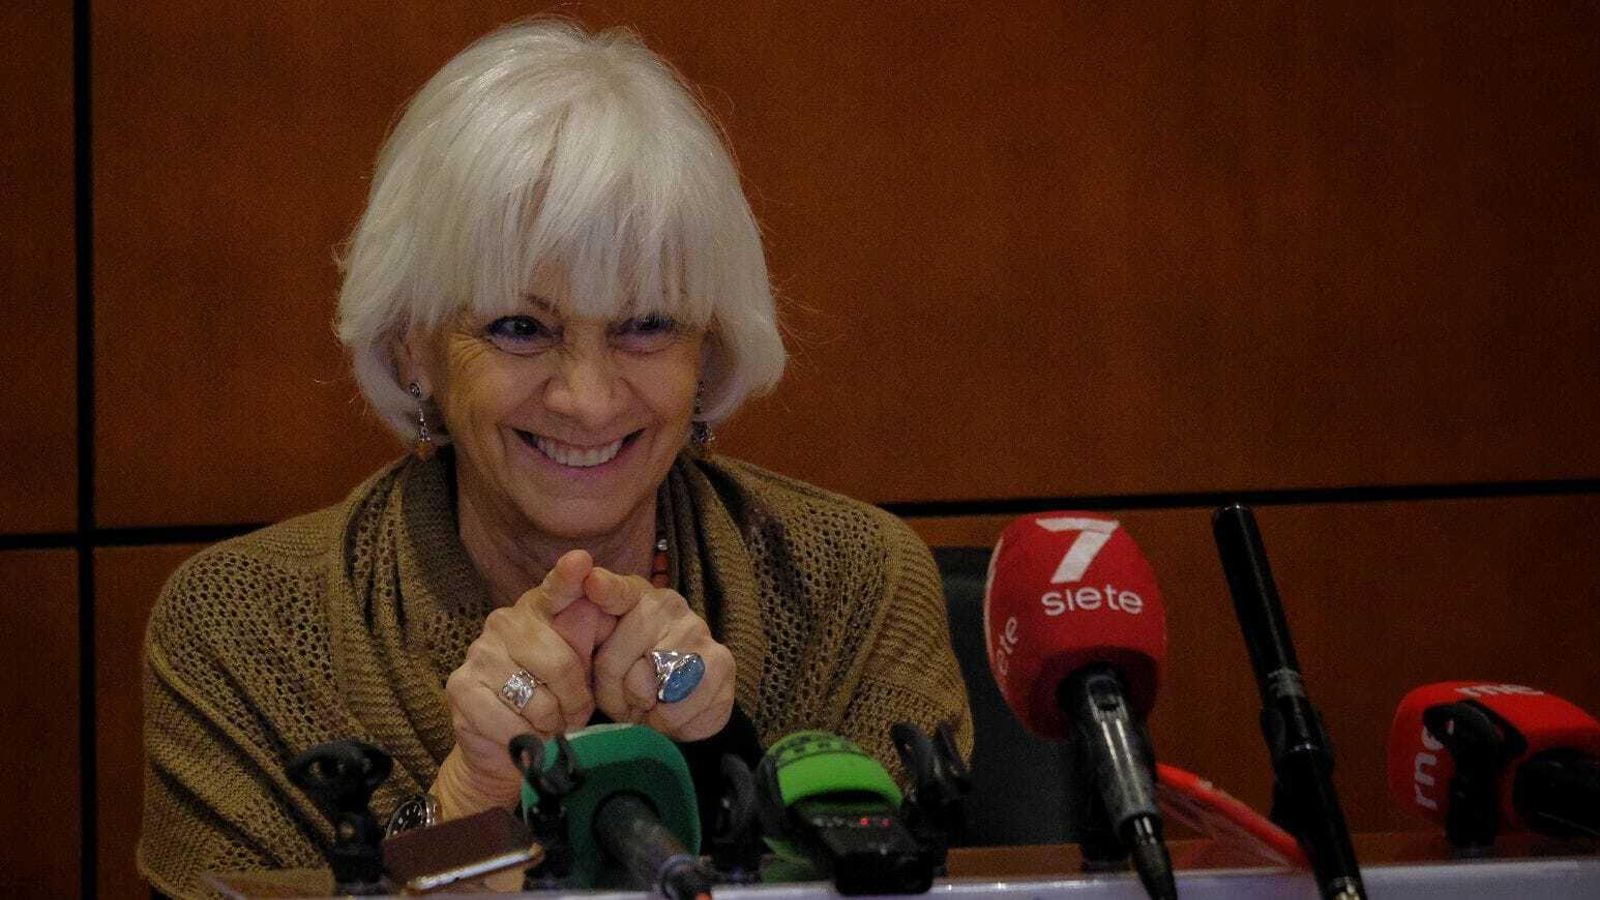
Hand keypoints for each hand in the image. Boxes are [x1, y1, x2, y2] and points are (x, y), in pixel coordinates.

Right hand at [436, 549, 602, 812]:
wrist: (506, 748)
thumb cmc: (552, 701)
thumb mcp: (581, 672)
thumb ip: (588, 642)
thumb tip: (598, 610)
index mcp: (539, 610)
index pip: (557, 591)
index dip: (568, 578)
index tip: (581, 562)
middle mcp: (505, 622)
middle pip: (561, 663)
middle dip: (575, 701)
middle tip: (572, 714)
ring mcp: (479, 652)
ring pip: (539, 700)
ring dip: (551, 724)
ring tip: (547, 725)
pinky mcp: (460, 686)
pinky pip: (511, 723)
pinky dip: (525, 739)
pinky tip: (520, 736)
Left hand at [584, 567, 735, 740]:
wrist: (683, 710)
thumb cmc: (632, 679)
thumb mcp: (598, 657)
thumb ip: (581, 633)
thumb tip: (588, 590)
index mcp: (635, 597)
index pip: (618, 592)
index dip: (605, 590)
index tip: (593, 583)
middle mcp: (669, 606)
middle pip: (613, 660)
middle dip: (610, 692)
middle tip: (624, 698)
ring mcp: (698, 631)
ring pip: (644, 686)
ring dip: (640, 708)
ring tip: (649, 703)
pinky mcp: (722, 663)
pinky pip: (674, 708)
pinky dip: (666, 721)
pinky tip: (671, 711)